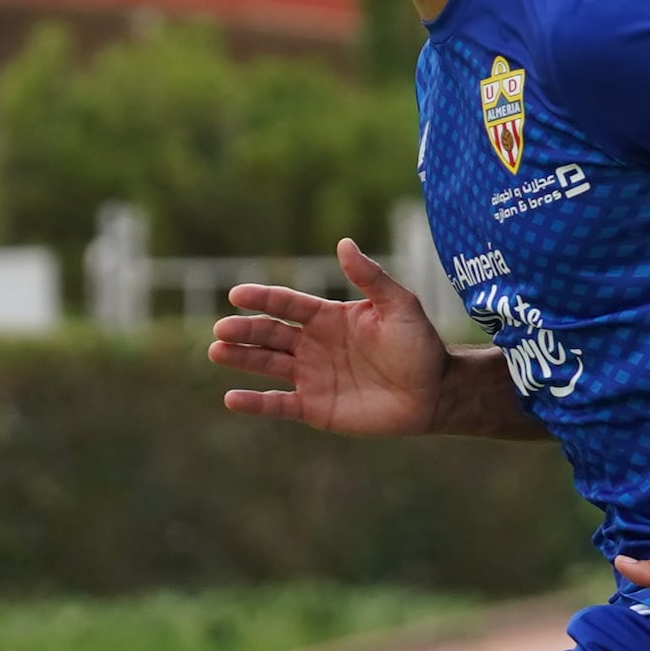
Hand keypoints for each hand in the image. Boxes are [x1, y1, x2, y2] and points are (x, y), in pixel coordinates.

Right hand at [208, 238, 445, 437]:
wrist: (433, 393)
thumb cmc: (419, 346)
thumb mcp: (399, 305)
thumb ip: (371, 278)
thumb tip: (343, 243)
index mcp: (327, 317)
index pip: (287, 304)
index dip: (262, 298)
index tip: (237, 295)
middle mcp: (313, 344)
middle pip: (270, 333)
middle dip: (244, 330)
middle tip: (220, 329)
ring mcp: (311, 376)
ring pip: (266, 364)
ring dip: (241, 358)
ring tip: (216, 352)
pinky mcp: (314, 407)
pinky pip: (278, 404)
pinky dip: (255, 403)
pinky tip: (231, 399)